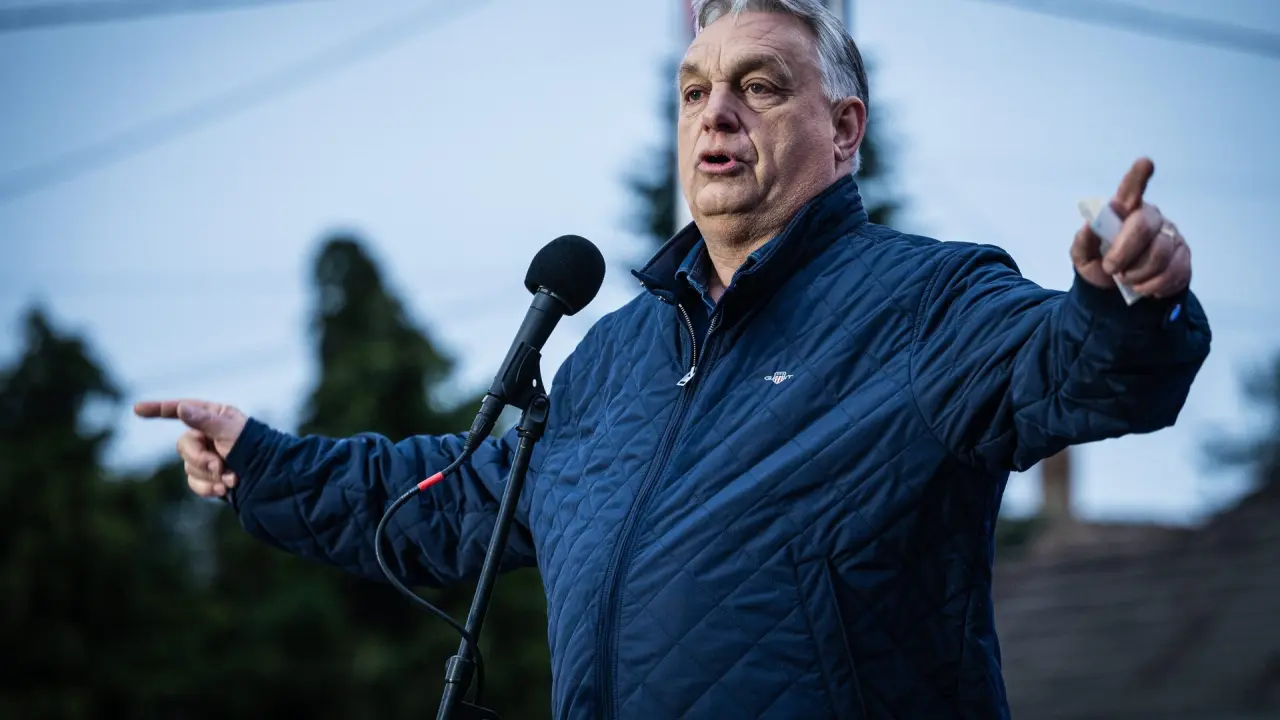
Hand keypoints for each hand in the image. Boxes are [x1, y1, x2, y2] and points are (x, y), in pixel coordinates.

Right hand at [134, 399, 247, 498]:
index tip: (137, 409)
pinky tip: (225, 491)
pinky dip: (208, 488)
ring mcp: (208, 457)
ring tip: (233, 479)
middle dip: (200, 459)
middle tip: (220, 466)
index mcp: (214, 417)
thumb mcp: (232, 432)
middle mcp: (208, 435)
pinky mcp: (211, 477)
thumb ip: (205, 421)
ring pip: (190, 467)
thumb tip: (182, 408)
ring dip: (210, 476)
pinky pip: (196, 483)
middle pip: (184, 446)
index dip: (158, 409)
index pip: (181, 410)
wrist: (272, 479)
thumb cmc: (256, 448)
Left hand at [1071, 157, 1191, 298]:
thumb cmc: (1101, 265)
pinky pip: (1173, 271)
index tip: (1145, 162)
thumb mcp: (1083, 258)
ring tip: (1126, 279)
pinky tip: (1143, 286)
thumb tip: (1089, 225)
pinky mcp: (1183, 256)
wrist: (1118, 293)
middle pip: (1144, 226)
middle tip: (1111, 269)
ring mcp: (1170, 235)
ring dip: (1137, 273)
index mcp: (1123, 212)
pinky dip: (1152, 286)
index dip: (1137, 177)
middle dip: (1124, 252)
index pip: (1131, 190)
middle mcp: (1150, 217)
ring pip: (1160, 253)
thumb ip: (1082, 242)